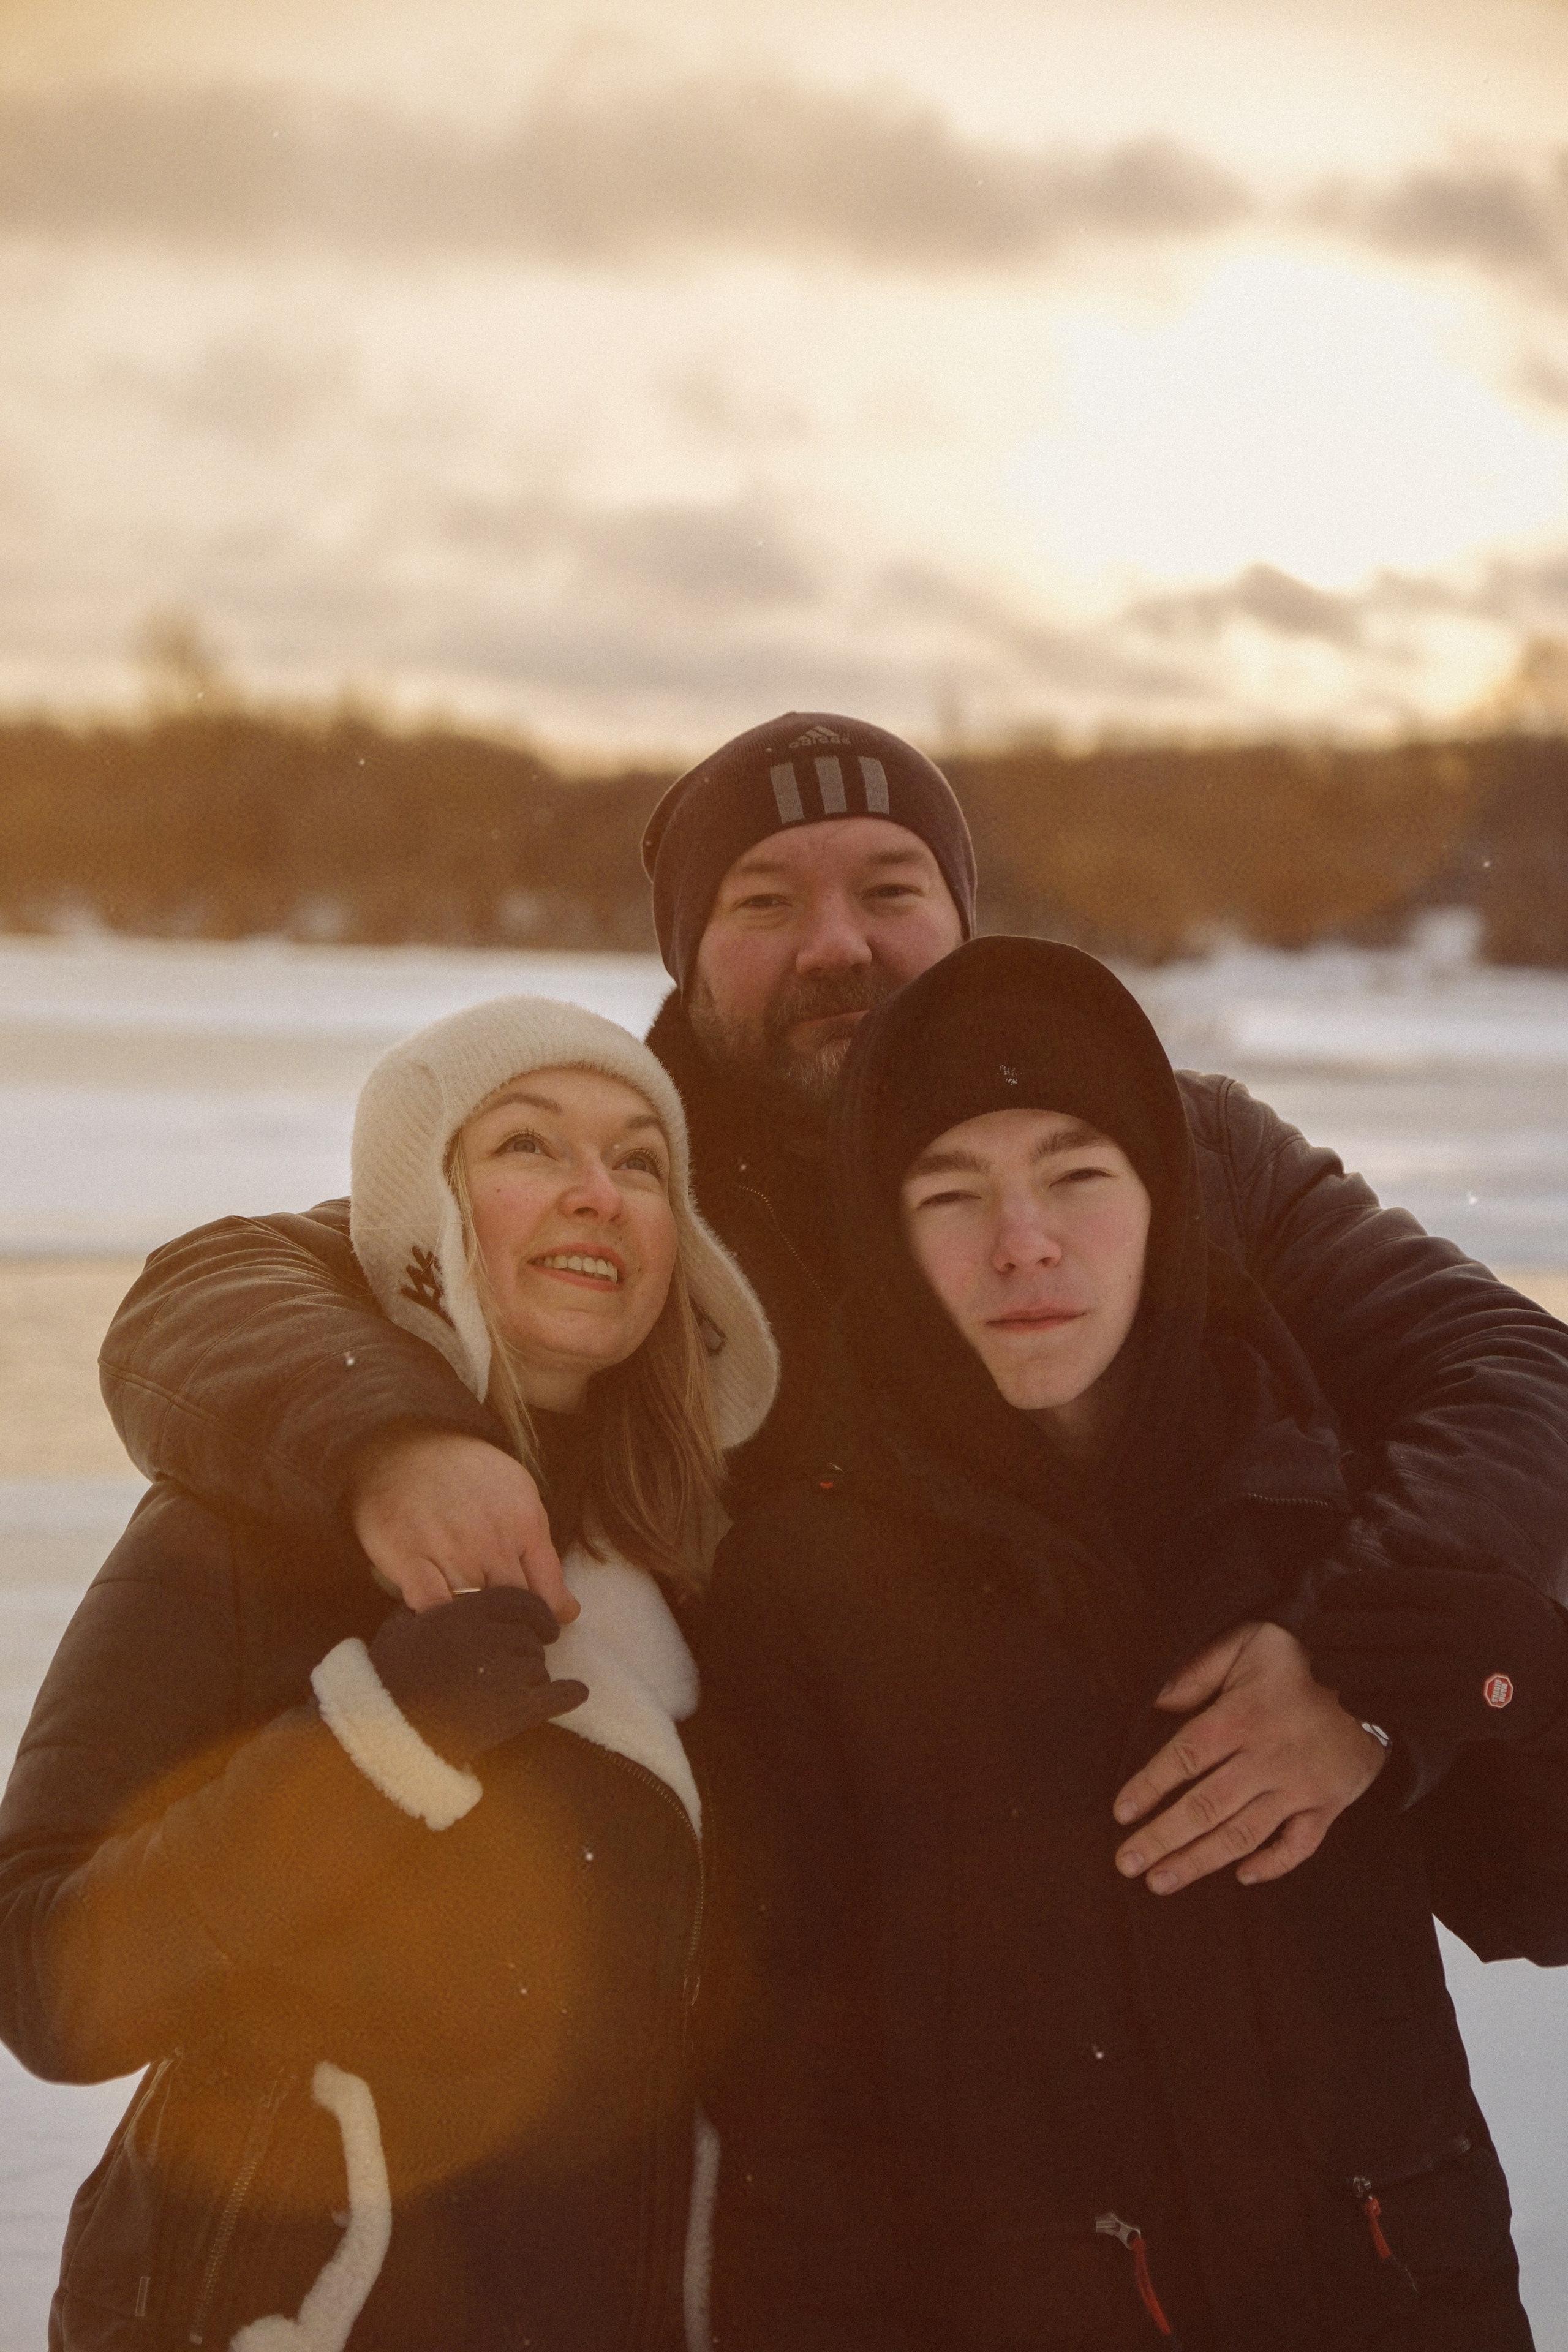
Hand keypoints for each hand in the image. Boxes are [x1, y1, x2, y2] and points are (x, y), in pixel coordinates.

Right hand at [350, 1429, 576, 1621]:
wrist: (405, 1445)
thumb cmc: (467, 1476)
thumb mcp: (519, 1497)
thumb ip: (542, 1554)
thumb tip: (568, 1610)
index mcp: (524, 1522)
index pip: (547, 1593)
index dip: (546, 1621)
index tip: (540, 1631)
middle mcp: (490, 1538)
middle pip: (513, 1606)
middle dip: (515, 1630)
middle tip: (508, 1643)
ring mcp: (448, 1548)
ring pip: (476, 1612)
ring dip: (480, 1632)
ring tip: (478, 1640)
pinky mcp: (408, 1557)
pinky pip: (431, 1607)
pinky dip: (440, 1624)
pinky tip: (444, 1628)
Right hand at [369, 1587, 587, 1765]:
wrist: (388, 1728)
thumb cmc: (390, 1675)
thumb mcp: (406, 1624)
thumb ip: (434, 1601)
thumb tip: (454, 1590)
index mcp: (465, 1612)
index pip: (520, 1601)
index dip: (536, 1612)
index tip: (543, 1624)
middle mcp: (490, 1638)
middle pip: (530, 1639)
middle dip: (525, 1651)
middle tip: (511, 1666)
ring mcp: (504, 1675)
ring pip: (538, 1668)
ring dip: (530, 1678)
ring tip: (508, 1691)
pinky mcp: (513, 1712)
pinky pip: (555, 1698)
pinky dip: (568, 1695)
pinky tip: (577, 1691)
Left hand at [1112, 1621, 1387, 1895]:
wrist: (1379, 1672)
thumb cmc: (1303, 1654)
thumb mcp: (1248, 1641)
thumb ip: (1199, 1671)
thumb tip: (1157, 1703)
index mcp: (1242, 1717)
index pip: (1184, 1758)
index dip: (1148, 1787)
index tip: (1120, 1814)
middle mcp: (1268, 1758)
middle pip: (1205, 1806)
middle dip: (1162, 1838)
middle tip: (1126, 1863)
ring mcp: (1300, 1786)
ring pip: (1242, 1834)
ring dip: (1199, 1861)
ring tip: (1160, 1883)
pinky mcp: (1330, 1804)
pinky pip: (1300, 1845)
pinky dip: (1272, 1865)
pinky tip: (1241, 1877)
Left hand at [1303, 1563, 1567, 1747]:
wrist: (1561, 1682)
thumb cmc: (1514, 1620)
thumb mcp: (1492, 1575)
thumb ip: (1437, 1555)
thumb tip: (1386, 1532)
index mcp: (1471, 1595)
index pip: (1398, 1589)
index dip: (1354, 1592)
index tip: (1326, 1594)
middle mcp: (1467, 1636)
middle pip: (1386, 1632)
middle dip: (1338, 1632)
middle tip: (1308, 1633)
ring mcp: (1464, 1680)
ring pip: (1389, 1674)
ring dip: (1345, 1671)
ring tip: (1319, 1666)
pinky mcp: (1462, 1719)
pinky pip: (1404, 1712)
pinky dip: (1370, 1705)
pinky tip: (1349, 1697)